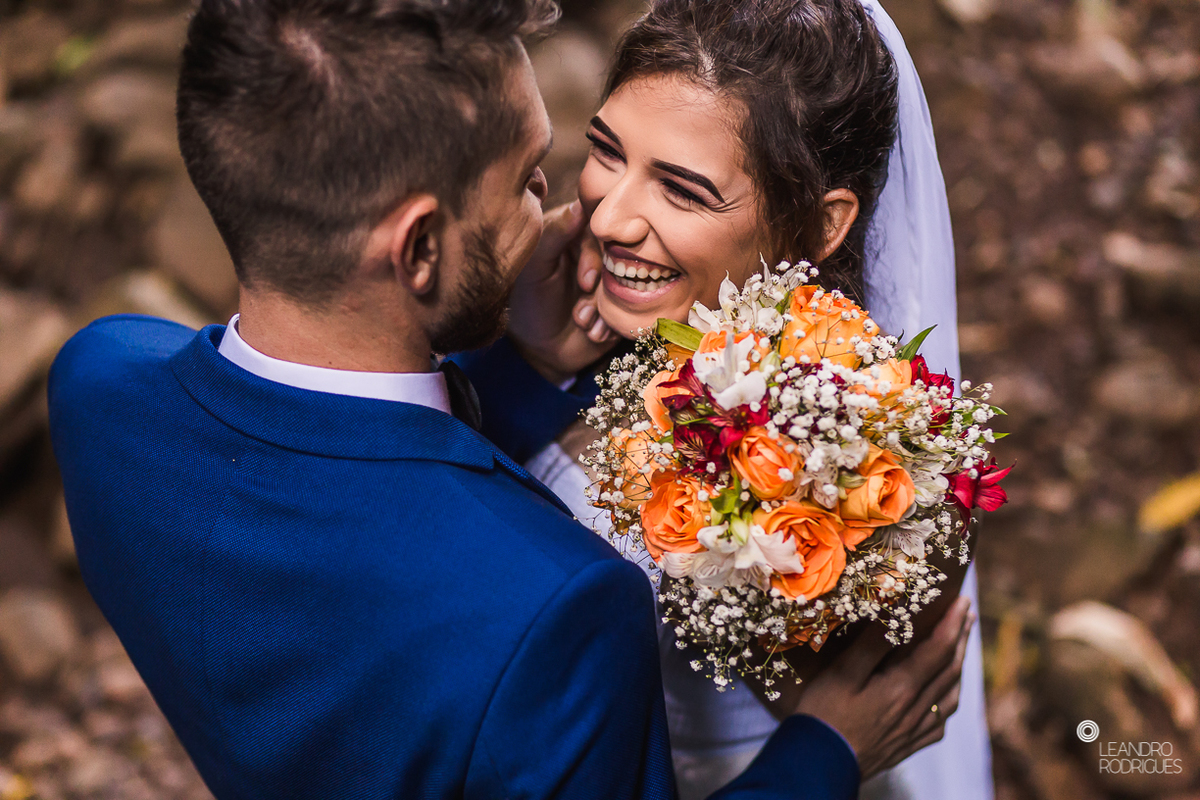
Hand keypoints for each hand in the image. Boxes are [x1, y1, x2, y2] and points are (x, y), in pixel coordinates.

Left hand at [507, 201, 619, 384]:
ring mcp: (617, 277)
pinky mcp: (626, 302)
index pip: (601, 230)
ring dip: (606, 310)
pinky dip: (613, 323)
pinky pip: (634, 308)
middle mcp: (602, 252)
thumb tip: (579, 206)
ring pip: (630, 284)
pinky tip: (593, 333)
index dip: (596, 255)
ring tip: (582, 324)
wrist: (542, 347)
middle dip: (601, 290)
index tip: (585, 282)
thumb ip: (555, 234)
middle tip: (581, 313)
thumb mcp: (537, 267)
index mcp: (579, 234)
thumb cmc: (532, 301)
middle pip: (621, 258)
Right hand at [792, 596, 974, 778]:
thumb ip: (872, 644)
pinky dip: (947, 701)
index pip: (938, 649)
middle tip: (967, 614)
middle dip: (961, 639)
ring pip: (950, 697)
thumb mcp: (842, 673)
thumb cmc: (825, 714)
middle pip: (949, 670)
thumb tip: (895, 612)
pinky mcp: (908, 746)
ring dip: (959, 668)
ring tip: (960, 649)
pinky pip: (939, 722)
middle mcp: (916, 710)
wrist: (820, 764)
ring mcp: (914, 731)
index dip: (952, 623)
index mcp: (901, 688)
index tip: (962, 600)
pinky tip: (942, 697)